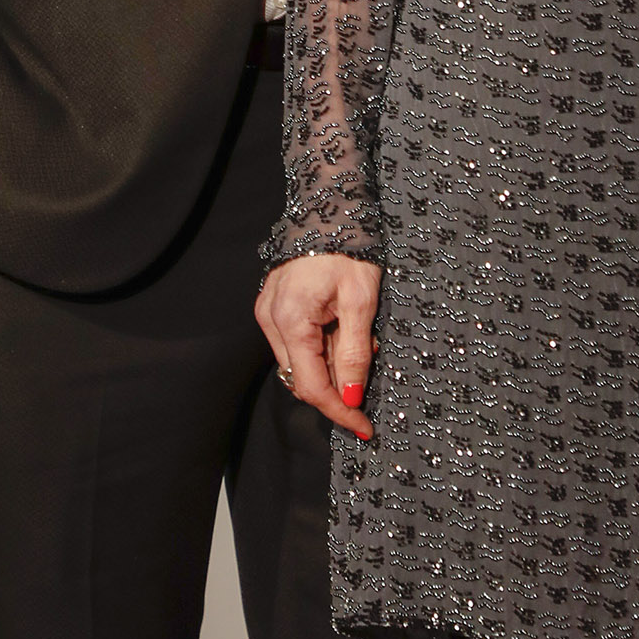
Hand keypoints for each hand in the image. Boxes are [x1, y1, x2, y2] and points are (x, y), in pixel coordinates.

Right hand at [255, 253, 379, 439]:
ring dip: (330, 366)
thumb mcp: (361, 302)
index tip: (364, 427)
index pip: (312, 387)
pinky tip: (341, 332)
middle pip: (302, 378)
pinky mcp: (272, 306)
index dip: (339, 411)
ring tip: (360, 343)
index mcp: (290, 321)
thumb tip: (351, 396)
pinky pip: (294, 343)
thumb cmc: (348, 251)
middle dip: (338, 387)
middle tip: (370, 371)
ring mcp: (268, 313)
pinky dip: (320, 349)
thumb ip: (353, 353)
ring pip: (298, 362)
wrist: (328, 210)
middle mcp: (270, 320)